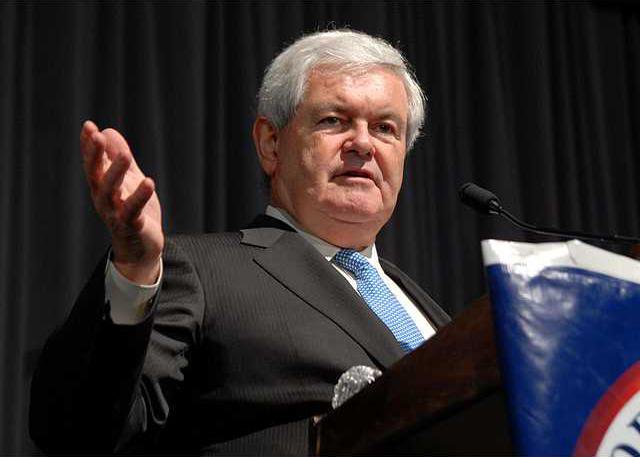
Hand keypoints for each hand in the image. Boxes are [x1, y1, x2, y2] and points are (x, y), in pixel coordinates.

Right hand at [80, 121, 162, 283]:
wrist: (141, 247)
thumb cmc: (133, 211)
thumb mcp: (127, 180)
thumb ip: (119, 158)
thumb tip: (108, 132)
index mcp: (102, 186)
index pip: (93, 163)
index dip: (89, 146)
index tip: (88, 126)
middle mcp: (103, 199)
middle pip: (96, 175)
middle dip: (96, 156)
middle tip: (98, 136)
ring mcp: (115, 213)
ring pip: (111, 192)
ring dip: (117, 173)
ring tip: (126, 154)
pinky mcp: (131, 226)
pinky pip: (133, 211)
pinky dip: (140, 197)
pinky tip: (148, 182)